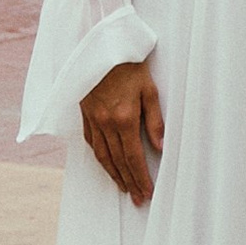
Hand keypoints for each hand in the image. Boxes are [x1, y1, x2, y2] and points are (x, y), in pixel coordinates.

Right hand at [81, 56, 163, 204]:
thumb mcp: (149, 89)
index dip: (141, 177)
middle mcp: (106, 123)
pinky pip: (91, 141)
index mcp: (124, 118)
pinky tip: (106, 163)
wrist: (100, 45)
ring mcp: (93, 119)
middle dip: (129, 182)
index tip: (147, 192)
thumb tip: (160, 148)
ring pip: (102, 155)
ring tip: (122, 187)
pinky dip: (99, 156)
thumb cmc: (129, 65)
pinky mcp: (84, 113)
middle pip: (118, 161)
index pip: (133, 157)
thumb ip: (155, 121)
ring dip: (112, 174)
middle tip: (137, 198)